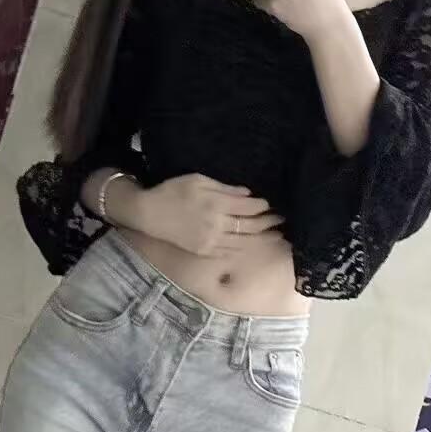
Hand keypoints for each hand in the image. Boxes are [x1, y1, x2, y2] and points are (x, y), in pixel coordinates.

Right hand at [137, 173, 284, 257]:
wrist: (149, 213)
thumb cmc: (172, 191)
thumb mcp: (198, 180)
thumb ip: (224, 188)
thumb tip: (247, 193)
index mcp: (216, 203)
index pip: (248, 207)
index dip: (263, 205)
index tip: (272, 203)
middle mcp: (216, 223)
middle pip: (250, 225)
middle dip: (268, 221)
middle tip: (282, 219)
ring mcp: (211, 240)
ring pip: (243, 240)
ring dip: (262, 237)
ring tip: (276, 234)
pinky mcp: (204, 251)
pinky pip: (230, 251)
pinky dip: (244, 248)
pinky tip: (253, 245)